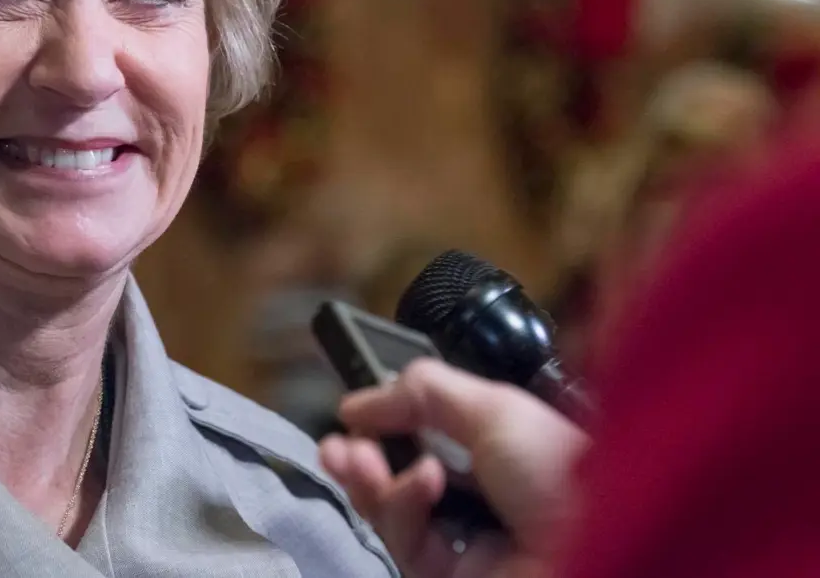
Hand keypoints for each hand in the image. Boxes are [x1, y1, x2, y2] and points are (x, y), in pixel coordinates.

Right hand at [319, 358, 587, 577]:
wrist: (599, 546)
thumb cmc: (559, 468)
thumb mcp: (494, 407)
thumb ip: (423, 392)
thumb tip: (358, 400)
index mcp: (495, 454)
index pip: (424, 438)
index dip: (385, 425)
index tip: (353, 412)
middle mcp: (475, 498)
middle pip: (397, 477)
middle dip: (361, 457)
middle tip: (337, 447)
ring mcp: (461, 543)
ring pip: (391, 512)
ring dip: (370, 478)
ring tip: (359, 457)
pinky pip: (405, 541)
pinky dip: (403, 505)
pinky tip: (422, 483)